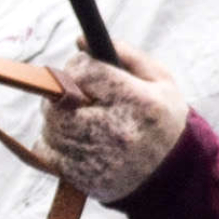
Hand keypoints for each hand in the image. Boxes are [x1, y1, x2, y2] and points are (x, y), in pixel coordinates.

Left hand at [42, 49, 191, 201]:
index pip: (85, 72)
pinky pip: (44, 151)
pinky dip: (50, 141)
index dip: (79, 66)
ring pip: (50, 124)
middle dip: (63, 90)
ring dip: (56, 116)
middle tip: (77, 95)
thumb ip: (125, 54)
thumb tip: (81, 41)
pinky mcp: (81, 177)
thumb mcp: (160, 81)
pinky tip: (71, 139)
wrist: (174, 177)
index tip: (85, 70)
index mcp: (138, 102)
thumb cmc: (165, 121)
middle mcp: (116, 131)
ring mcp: (96, 157)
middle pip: (60, 98)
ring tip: (80, 118)